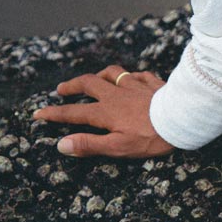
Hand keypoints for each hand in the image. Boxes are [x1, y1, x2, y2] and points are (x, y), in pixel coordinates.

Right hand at [32, 65, 174, 158]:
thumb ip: (89, 145)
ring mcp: (135, 85)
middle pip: (89, 84)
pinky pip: (138, 74)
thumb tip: (62, 144)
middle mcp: (117, 94)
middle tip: (61, 89)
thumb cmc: (151, 137)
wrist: (182, 117)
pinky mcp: (153, 82)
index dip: (54, 114)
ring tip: (94, 79)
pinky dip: (130, 76)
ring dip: (99, 75)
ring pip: (112, 73)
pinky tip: (132, 79)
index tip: (38, 113)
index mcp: (106, 112)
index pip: (73, 113)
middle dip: (72, 86)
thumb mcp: (118, 147)